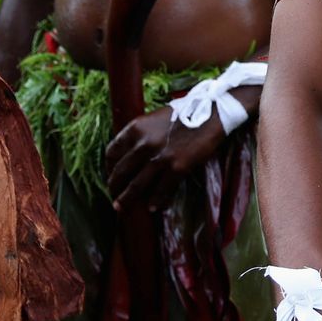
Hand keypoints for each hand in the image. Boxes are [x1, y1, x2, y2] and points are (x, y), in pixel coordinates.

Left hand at [106, 105, 226, 211]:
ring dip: (127, 199)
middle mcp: (144, 143)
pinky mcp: (177, 167)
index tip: (111, 174)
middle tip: (113, 196)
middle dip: (114, 187)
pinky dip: (155, 201)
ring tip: (122, 207)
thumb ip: (142, 134)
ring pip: (137, 184)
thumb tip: (134, 152)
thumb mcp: (155, 118)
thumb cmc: (185, 113)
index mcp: (136, 128)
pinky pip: (161, 189)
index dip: (109, 167)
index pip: (112, 151)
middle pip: (121, 171)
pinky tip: (152, 207)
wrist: (212, 113)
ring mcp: (160, 157)